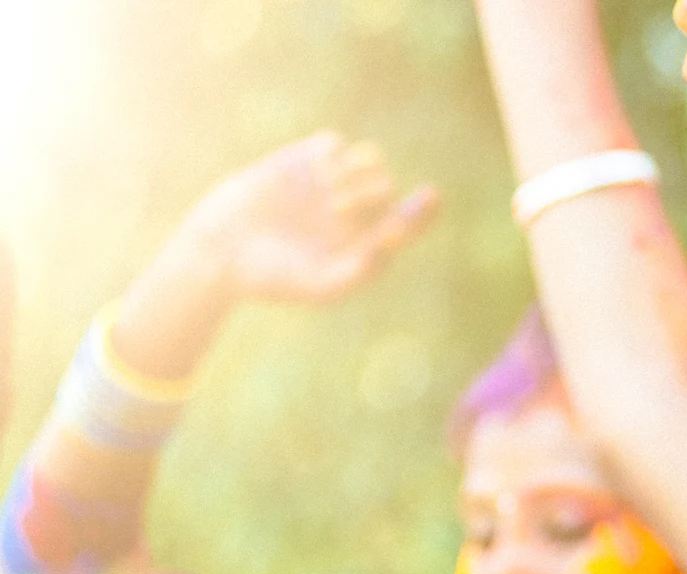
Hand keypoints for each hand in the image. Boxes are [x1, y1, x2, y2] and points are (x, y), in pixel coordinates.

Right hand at [174, 132, 437, 305]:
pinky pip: (333, 142)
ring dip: (358, 170)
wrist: (221, 252)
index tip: (431, 196)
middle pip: (385, 184)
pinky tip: (316, 174)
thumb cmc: (275, 278)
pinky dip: (331, 152)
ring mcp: (326, 183)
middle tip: (338, 209)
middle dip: (372, 192)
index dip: (423, 210)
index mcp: (363, 240)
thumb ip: (365, 269)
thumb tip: (394, 239)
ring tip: (329, 196)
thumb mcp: (325, 285)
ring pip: (368, 157)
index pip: (407, 220)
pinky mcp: (299, 162)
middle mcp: (351, 210)